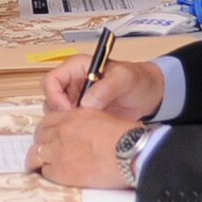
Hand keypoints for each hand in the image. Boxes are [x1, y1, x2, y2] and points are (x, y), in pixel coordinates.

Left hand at [26, 109, 135, 188]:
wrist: (129, 152)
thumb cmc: (125, 137)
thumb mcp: (102, 119)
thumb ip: (86, 123)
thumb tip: (84, 133)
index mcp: (72, 117)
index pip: (47, 121)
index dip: (46, 131)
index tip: (48, 138)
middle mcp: (61, 132)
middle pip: (38, 137)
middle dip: (40, 144)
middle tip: (44, 153)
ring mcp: (58, 151)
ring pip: (36, 155)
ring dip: (37, 161)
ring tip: (37, 167)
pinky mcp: (60, 171)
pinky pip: (45, 172)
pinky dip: (47, 174)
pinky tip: (53, 177)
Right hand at [42, 57, 162, 118]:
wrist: (150, 95)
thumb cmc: (137, 79)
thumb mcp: (124, 78)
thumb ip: (105, 87)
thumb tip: (87, 102)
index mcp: (77, 68)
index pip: (52, 80)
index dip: (54, 96)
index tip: (68, 110)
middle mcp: (73, 83)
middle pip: (50, 99)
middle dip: (59, 114)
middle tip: (75, 123)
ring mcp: (78, 100)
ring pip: (57, 114)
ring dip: (66, 123)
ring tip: (84, 128)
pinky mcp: (84, 115)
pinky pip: (70, 124)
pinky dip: (74, 130)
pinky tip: (88, 133)